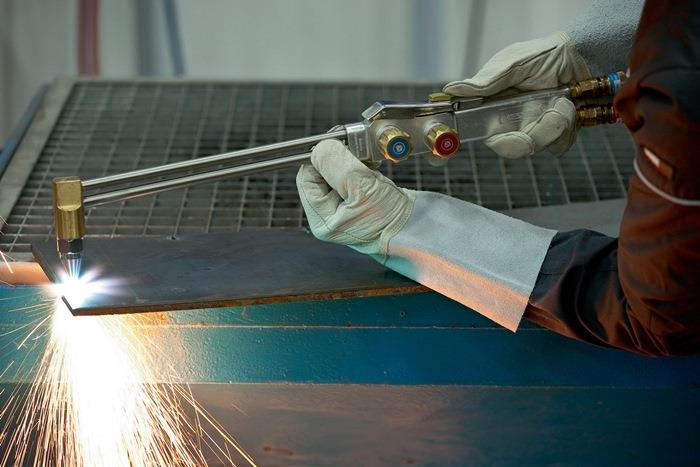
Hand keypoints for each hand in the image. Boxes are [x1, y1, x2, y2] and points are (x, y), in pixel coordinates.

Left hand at [296, 139, 414, 260]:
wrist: (420, 229)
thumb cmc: (393, 221)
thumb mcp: (362, 188)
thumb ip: (337, 164)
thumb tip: (321, 147)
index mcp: (322, 219)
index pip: (306, 177)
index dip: (320, 159)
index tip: (337, 146)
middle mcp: (330, 215)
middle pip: (322, 172)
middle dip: (340, 160)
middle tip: (357, 156)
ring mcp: (345, 207)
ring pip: (338, 170)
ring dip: (353, 162)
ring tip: (369, 168)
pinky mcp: (360, 199)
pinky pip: (353, 174)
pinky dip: (362, 167)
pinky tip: (373, 170)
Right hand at [444, 33, 590, 157]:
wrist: (581, 57)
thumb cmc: (544, 55)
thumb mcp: (513, 63)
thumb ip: (486, 81)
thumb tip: (452, 89)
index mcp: (492, 107)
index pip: (478, 132)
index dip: (483, 142)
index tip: (497, 140)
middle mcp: (509, 122)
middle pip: (509, 147)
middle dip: (533, 133)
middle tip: (551, 113)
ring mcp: (532, 130)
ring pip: (537, 146)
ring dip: (554, 123)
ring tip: (562, 100)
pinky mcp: (554, 136)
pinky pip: (558, 146)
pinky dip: (567, 127)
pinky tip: (569, 107)